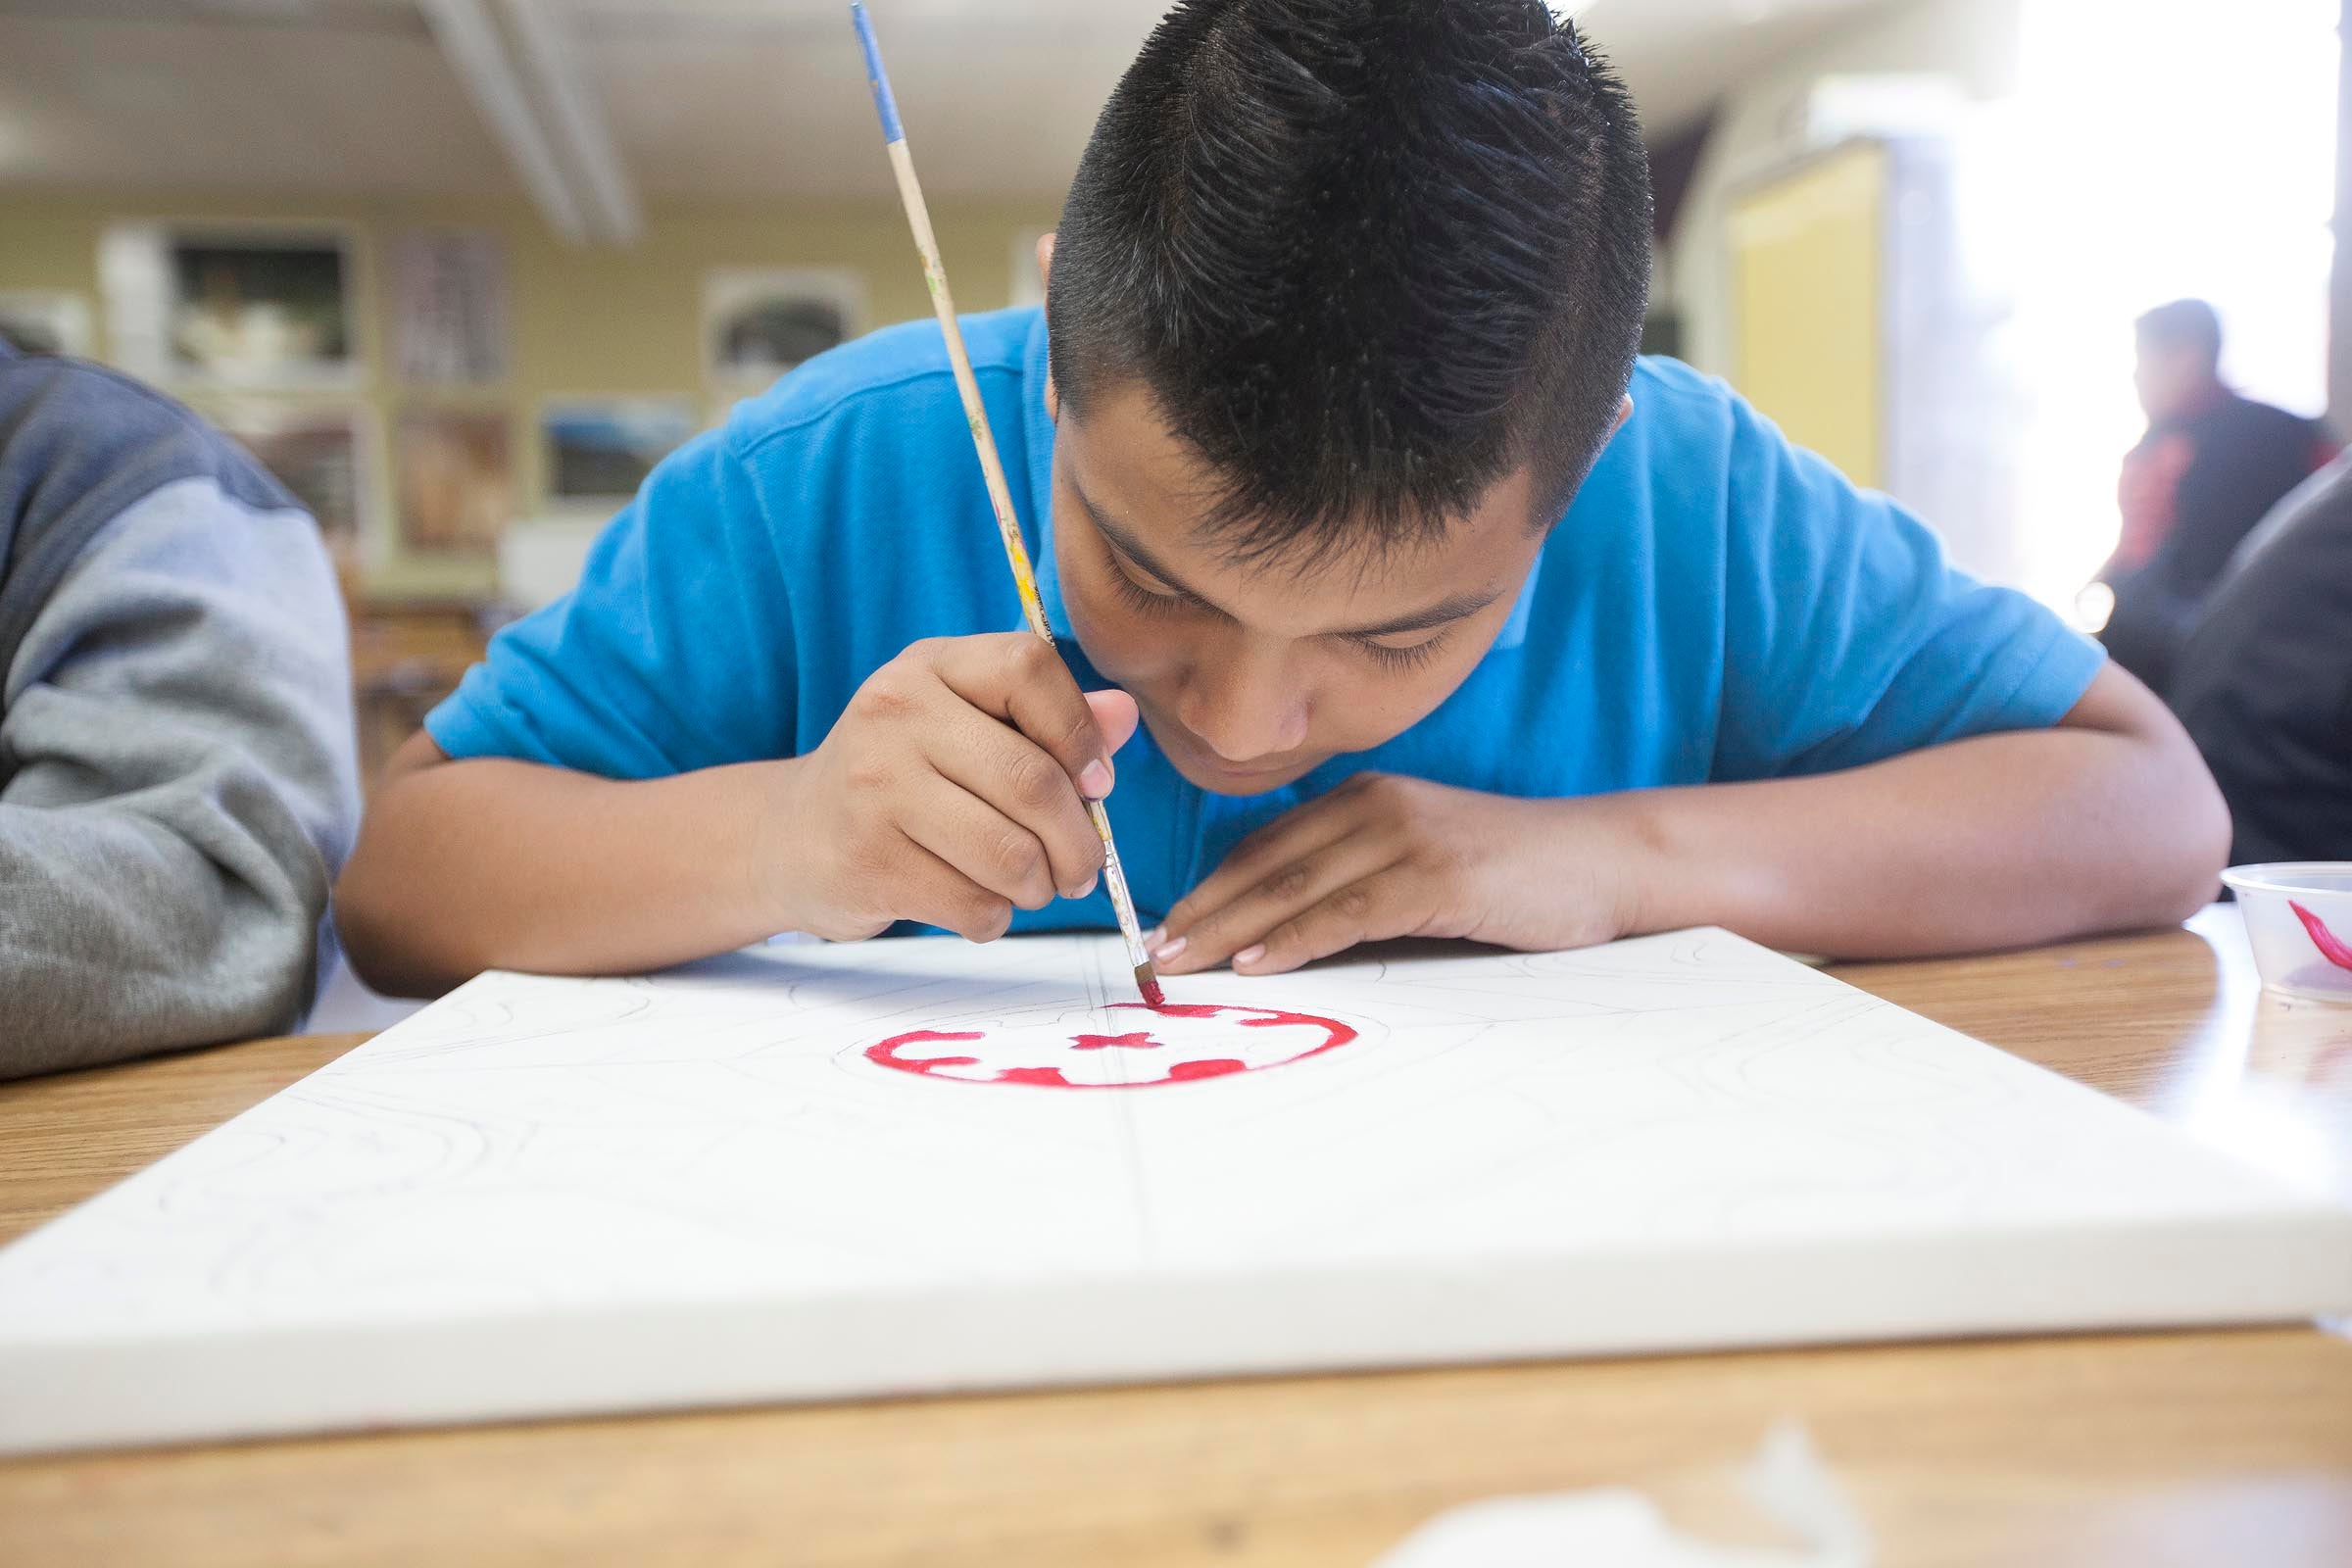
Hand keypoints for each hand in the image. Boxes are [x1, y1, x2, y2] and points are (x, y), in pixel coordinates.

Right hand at [764, 633, 1137, 942]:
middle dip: (1078, 841)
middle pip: (1032, 780)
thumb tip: (1125, 715)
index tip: (1096, 783)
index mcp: (930, 667)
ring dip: (1039, 887)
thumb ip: (1047, 720)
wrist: (792, 836)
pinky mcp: (867, 861)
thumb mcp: (966, 727)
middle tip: (1081, 868)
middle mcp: (895, 713)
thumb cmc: (904, 778)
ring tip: (1030, 886)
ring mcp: (874, 787)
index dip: (1080, 732)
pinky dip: (995, 917)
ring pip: (1011, 855)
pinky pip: (974, 904)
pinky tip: (979, 903)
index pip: (1028, 668)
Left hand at [1149, 773, 1649, 975]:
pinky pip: (1349, 910)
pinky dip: (1297, 939)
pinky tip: (1258, 964)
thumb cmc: (1514, 877)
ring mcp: (1407, 835)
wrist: (1605, 861)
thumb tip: (1285, 937)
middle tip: (1153, 953)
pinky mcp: (1437, 874)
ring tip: (1186, 964)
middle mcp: (1377, 805)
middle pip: (1267, 865)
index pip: (1265, 846)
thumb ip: (1361, 883)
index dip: (1210, 889)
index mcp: (1365, 798)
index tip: (1166, 927)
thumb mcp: (1424, 865)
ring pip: (1296, 887)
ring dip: (1232, 930)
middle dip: (1204, 913)